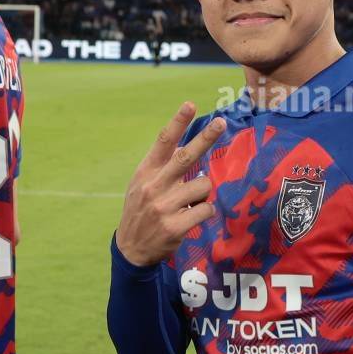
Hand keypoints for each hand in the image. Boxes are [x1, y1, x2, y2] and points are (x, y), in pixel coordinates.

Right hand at [114, 102, 224, 266]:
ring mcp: (164, 206)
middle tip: (222, 122)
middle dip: (206, 138)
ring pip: (203, 186)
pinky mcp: (174, 226)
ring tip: (188, 203)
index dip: (178, 122)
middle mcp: (154, 186)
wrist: (130, 248)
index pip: (163, 142)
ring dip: (203, 193)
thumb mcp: (141, 184)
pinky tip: (190, 218)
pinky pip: (205, 209)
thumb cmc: (141, 210)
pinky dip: (204, 211)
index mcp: (146, 172)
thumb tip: (185, 145)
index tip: (190, 105)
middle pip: (186, 156)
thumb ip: (161, 166)